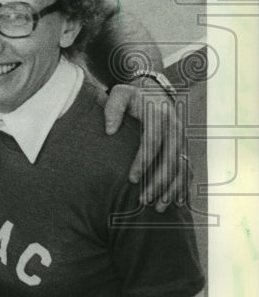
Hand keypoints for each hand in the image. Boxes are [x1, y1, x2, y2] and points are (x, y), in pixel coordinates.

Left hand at [104, 81, 187, 210]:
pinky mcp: (183, 146)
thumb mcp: (119, 93)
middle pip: (170, 160)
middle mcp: (175, 128)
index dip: (142, 162)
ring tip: (158, 207)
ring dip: (172, 188)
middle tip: (143, 199)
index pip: (152, 143)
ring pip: (181, 168)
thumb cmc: (131, 95)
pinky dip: (182, 185)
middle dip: (158, 182)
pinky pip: (186, 169)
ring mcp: (182, 139)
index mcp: (159, 116)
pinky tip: (175, 201)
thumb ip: (112, 108)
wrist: (153, 90)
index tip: (131, 179)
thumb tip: (110, 131)